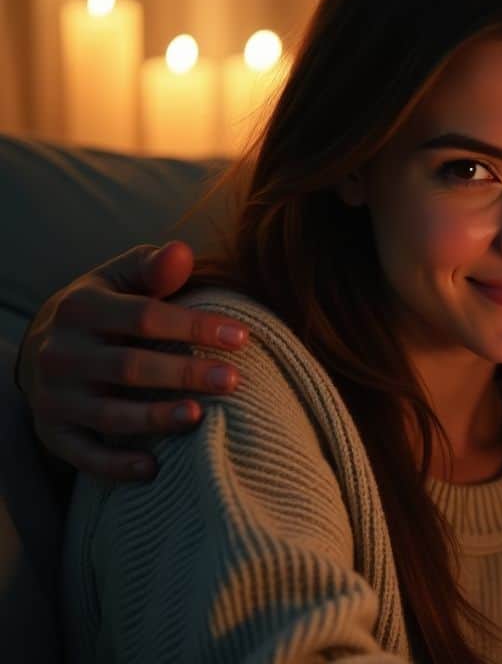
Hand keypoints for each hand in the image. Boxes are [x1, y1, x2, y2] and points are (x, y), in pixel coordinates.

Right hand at [19, 241, 248, 479]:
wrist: (40, 348)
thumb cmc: (103, 308)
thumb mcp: (120, 279)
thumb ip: (151, 267)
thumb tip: (182, 251)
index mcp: (81, 309)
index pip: (144, 317)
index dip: (194, 326)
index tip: (242, 337)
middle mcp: (61, 354)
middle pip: (129, 367)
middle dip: (184, 374)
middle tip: (234, 381)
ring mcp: (55, 398)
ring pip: (108, 414)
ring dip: (155, 418)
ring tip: (200, 417)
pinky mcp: (54, 433)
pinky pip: (84, 456)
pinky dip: (116, 466)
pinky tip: (153, 469)